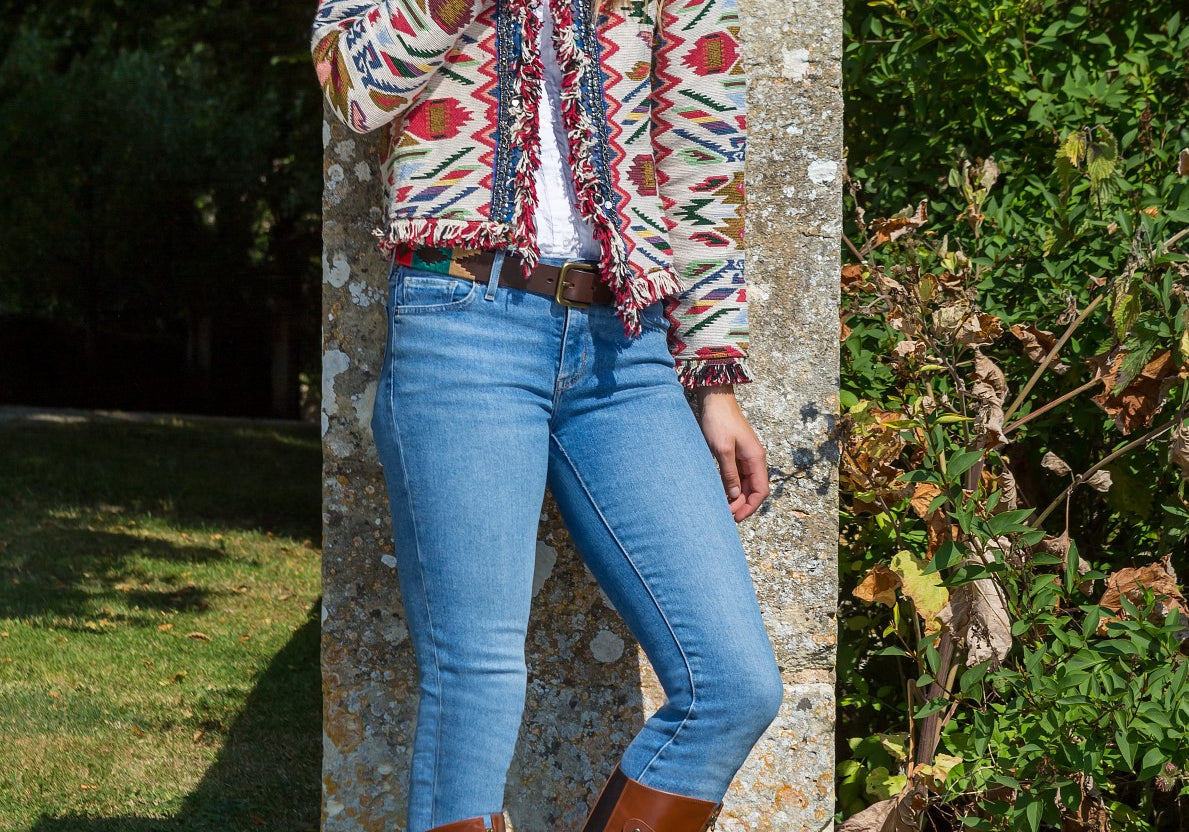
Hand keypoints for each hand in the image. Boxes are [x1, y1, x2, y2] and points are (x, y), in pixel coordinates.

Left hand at [694, 384, 769, 521]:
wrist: (715, 400)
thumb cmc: (719, 422)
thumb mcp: (722, 450)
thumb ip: (729, 474)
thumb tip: (735, 496)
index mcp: (756, 458)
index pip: (761, 490)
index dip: (750, 506)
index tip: (736, 517)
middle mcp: (754, 459)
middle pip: (755, 489)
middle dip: (743, 504)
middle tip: (726, 515)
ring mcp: (746, 457)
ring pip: (747, 484)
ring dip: (738, 497)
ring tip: (724, 508)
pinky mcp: (737, 454)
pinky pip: (739, 476)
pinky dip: (733, 487)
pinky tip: (722, 493)